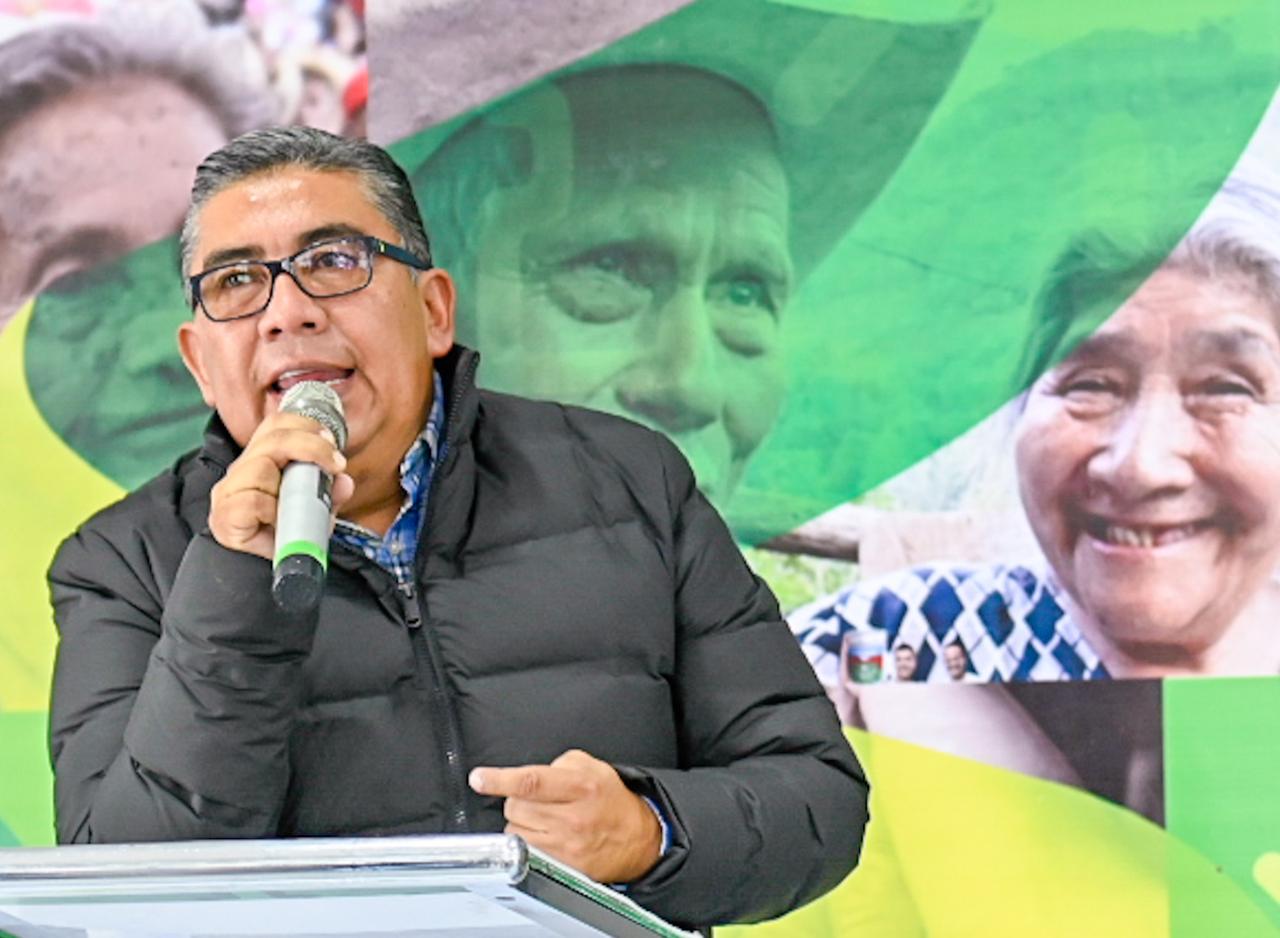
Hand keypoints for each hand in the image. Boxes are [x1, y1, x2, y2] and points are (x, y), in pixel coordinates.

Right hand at [208, 412, 353, 559]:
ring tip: (307, 502)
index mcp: (260, 460)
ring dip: (293, 483)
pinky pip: (252, 501)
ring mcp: (229, 492)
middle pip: (272, 439)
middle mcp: (241, 471)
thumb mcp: (316, 509)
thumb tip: (343, 482)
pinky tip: (280, 521)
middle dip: (311, 446)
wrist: (262, 572)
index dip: (305, 425)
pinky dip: (273, 509)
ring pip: (260, 467)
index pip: (276, 425)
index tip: (332, 442)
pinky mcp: (226, 515)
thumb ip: (330, 493)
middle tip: (335, 463)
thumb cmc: (287, 534)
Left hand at [469, 749, 661, 883]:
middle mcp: (573, 817)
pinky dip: (527, 842)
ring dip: (522, 822)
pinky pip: (524, 851)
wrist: (637, 838)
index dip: (500, 780)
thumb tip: (526, 774)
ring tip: (545, 818)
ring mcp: (566, 846)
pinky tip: (546, 836)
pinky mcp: (562, 867)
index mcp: (580, 786)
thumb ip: (558, 763)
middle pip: (516, 806)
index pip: (531, 782)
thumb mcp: (592, 767)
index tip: (479, 778)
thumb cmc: (611, 800)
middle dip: (518, 799)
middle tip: (538, 800)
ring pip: (515, 830)